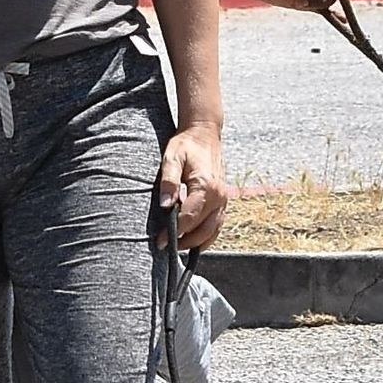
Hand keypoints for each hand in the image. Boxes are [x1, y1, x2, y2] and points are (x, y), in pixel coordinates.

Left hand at [155, 123, 227, 252]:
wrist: (204, 133)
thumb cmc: (186, 145)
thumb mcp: (171, 158)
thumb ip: (168, 182)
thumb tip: (165, 205)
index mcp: (206, 187)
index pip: (189, 218)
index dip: (174, 232)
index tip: (159, 241)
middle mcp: (219, 196)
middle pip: (203, 230)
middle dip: (184, 242)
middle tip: (165, 248)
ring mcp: (223, 200)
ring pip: (212, 232)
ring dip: (195, 243)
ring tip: (176, 247)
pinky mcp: (223, 201)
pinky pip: (217, 225)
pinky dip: (206, 237)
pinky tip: (191, 241)